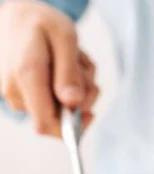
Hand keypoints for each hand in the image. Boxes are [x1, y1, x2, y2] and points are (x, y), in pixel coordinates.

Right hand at [0, 0, 98, 135]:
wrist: (17, 16)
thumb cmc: (41, 23)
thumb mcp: (64, 37)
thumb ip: (68, 72)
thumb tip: (73, 104)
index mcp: (27, 75)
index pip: (46, 124)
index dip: (70, 128)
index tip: (89, 113)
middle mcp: (17, 90)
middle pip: (60, 118)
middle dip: (81, 99)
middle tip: (83, 70)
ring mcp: (18, 96)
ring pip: (60, 109)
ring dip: (77, 89)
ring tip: (73, 62)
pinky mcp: (24, 97)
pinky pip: (54, 102)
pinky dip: (68, 87)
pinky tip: (64, 67)